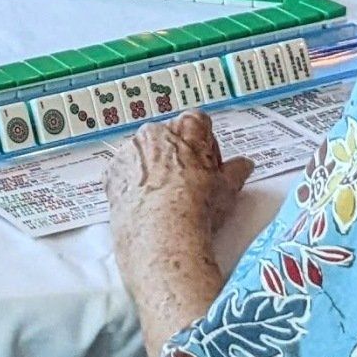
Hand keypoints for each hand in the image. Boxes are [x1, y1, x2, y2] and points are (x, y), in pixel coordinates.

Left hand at [105, 113, 253, 272]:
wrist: (162, 233)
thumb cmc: (198, 207)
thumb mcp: (227, 189)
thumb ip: (236, 172)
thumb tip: (244, 165)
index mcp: (185, 129)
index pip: (199, 123)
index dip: (206, 146)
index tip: (209, 167)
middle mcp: (154, 132)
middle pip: (169, 138)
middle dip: (178, 157)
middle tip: (190, 186)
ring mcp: (129, 152)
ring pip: (143, 155)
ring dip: (153, 170)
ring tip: (166, 201)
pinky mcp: (111, 174)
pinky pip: (123, 174)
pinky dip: (132, 185)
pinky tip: (145, 206)